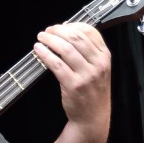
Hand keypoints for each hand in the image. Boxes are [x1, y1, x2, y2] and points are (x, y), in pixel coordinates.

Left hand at [33, 21, 110, 138]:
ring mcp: (86, 75)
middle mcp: (98, 64)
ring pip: (66, 49)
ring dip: (50, 40)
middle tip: (47, 31)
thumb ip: (88, 52)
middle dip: (58, 31)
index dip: (72, 25)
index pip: (89, 32)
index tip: (60, 26)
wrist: (92, 118)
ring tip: (40, 38)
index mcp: (104, 56)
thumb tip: (67, 32)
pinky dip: (45, 55)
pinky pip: (56, 64)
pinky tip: (39, 51)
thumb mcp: (98, 69)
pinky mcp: (73, 85)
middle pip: (76, 37)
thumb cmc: (92, 92)